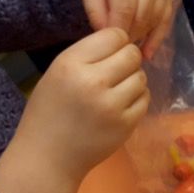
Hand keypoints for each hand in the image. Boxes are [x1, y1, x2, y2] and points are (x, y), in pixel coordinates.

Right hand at [0, 28, 149, 192]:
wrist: (48, 157)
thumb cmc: (50, 111)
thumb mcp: (57, 72)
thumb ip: (88, 54)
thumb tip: (123, 39)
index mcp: (71, 64)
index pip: (114, 35)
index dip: (116, 42)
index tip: (108, 54)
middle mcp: (93, 82)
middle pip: (132, 54)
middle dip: (127, 60)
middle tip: (115, 73)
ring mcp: (112, 105)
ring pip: (141, 77)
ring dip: (132, 81)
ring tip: (114, 91)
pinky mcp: (126, 124)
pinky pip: (145, 98)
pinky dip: (136, 99)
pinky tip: (119, 106)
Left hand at [77, 0, 173, 58]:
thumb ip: (95, 8)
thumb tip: (108, 35)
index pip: (124, 7)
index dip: (118, 30)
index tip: (108, 47)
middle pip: (142, 14)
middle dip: (129, 35)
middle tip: (116, 51)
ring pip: (155, 18)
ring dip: (142, 37)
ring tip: (128, 51)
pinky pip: (166, 17)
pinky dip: (157, 36)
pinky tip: (147, 51)